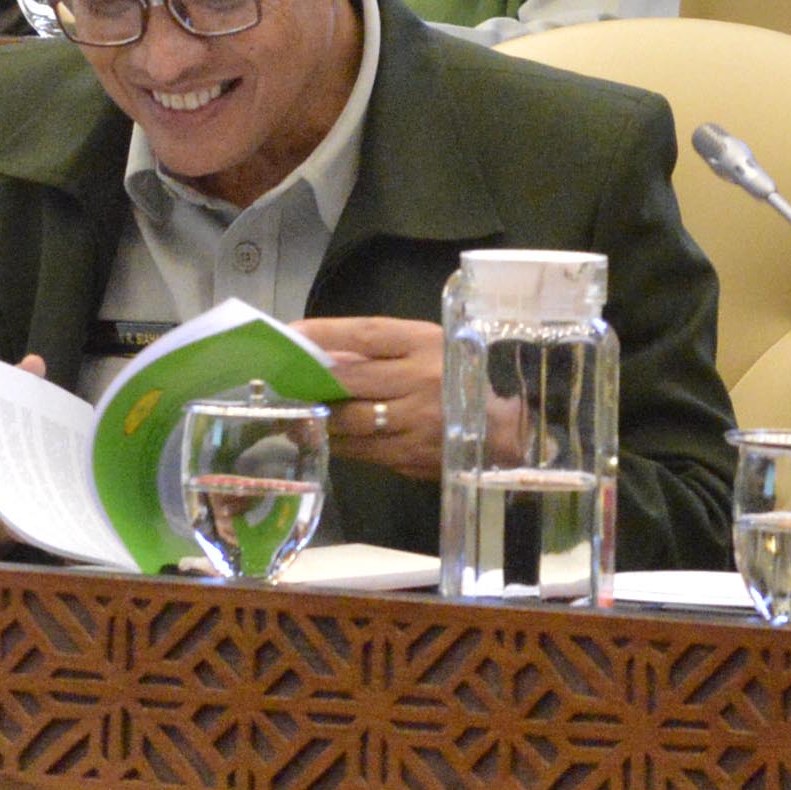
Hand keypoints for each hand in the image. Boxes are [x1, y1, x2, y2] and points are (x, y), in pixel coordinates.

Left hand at [298, 314, 449, 480]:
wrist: (509, 430)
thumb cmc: (460, 378)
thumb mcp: (431, 348)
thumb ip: (384, 350)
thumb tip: (326, 356)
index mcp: (426, 344)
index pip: (366, 334)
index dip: (323, 333)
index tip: (290, 334)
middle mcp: (421, 380)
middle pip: (350, 380)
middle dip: (311, 382)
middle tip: (282, 383)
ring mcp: (417, 422)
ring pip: (350, 421)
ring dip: (318, 419)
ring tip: (296, 415)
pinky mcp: (412, 456)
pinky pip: (362, 450)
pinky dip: (338, 444)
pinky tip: (324, 438)